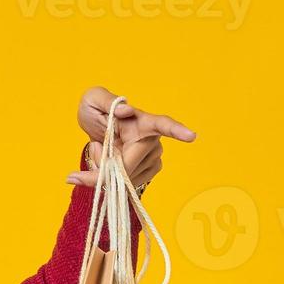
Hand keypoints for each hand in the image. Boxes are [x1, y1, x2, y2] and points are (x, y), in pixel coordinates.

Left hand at [67, 86, 195, 190]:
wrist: (94, 125)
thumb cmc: (95, 109)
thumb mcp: (93, 99)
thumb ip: (108, 102)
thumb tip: (126, 110)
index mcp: (141, 120)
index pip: (162, 124)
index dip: (177, 130)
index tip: (191, 136)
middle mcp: (151, 138)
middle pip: (130, 164)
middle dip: (104, 168)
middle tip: (92, 149)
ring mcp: (151, 156)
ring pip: (125, 177)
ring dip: (104, 171)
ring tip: (100, 149)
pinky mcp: (147, 169)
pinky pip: (126, 184)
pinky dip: (108, 179)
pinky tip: (105, 163)